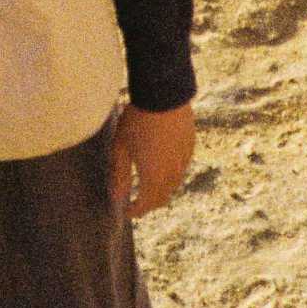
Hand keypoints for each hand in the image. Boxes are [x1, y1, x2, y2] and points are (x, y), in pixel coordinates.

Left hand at [110, 101, 193, 216]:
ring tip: (147, 185)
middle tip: (135, 201)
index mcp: (153, 177)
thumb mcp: (121, 147)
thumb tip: (116, 196)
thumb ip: (119, 174)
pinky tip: (161, 165)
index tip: (126, 212)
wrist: (164, 95)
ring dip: (160, 190)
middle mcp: (172, 174)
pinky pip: (181, 169)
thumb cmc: (137, 120)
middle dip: (148, 204)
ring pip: (173, 185)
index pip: (145, 204)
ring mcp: (184, 161)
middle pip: (161, 198)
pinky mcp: (190, 148)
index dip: (135, 211)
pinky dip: (170, 175)